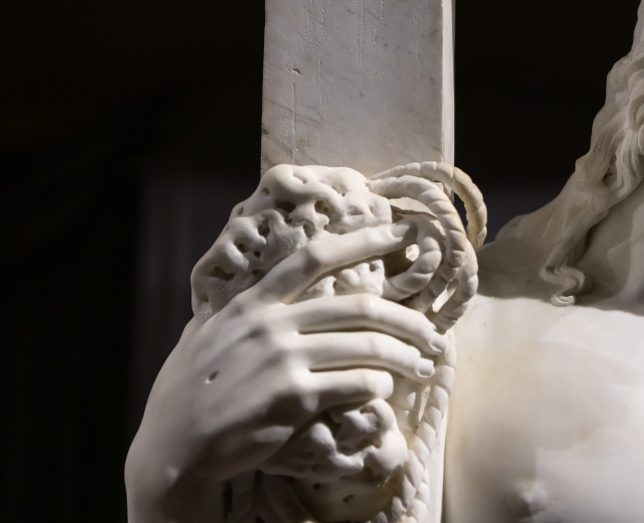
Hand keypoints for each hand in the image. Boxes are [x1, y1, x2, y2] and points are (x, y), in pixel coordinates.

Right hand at [125, 227, 447, 521]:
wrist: (174, 446)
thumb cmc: (192, 389)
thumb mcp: (209, 334)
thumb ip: (241, 309)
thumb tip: (261, 284)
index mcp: (254, 301)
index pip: (317, 256)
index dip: (366, 240)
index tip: (404, 232)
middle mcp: (270, 324)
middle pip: (359, 307)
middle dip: (407, 319)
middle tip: (433, 333)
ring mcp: (281, 361)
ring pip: (365, 347)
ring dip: (404, 356)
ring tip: (423, 364)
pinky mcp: (291, 399)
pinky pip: (354, 384)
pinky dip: (379, 385)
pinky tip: (386, 389)